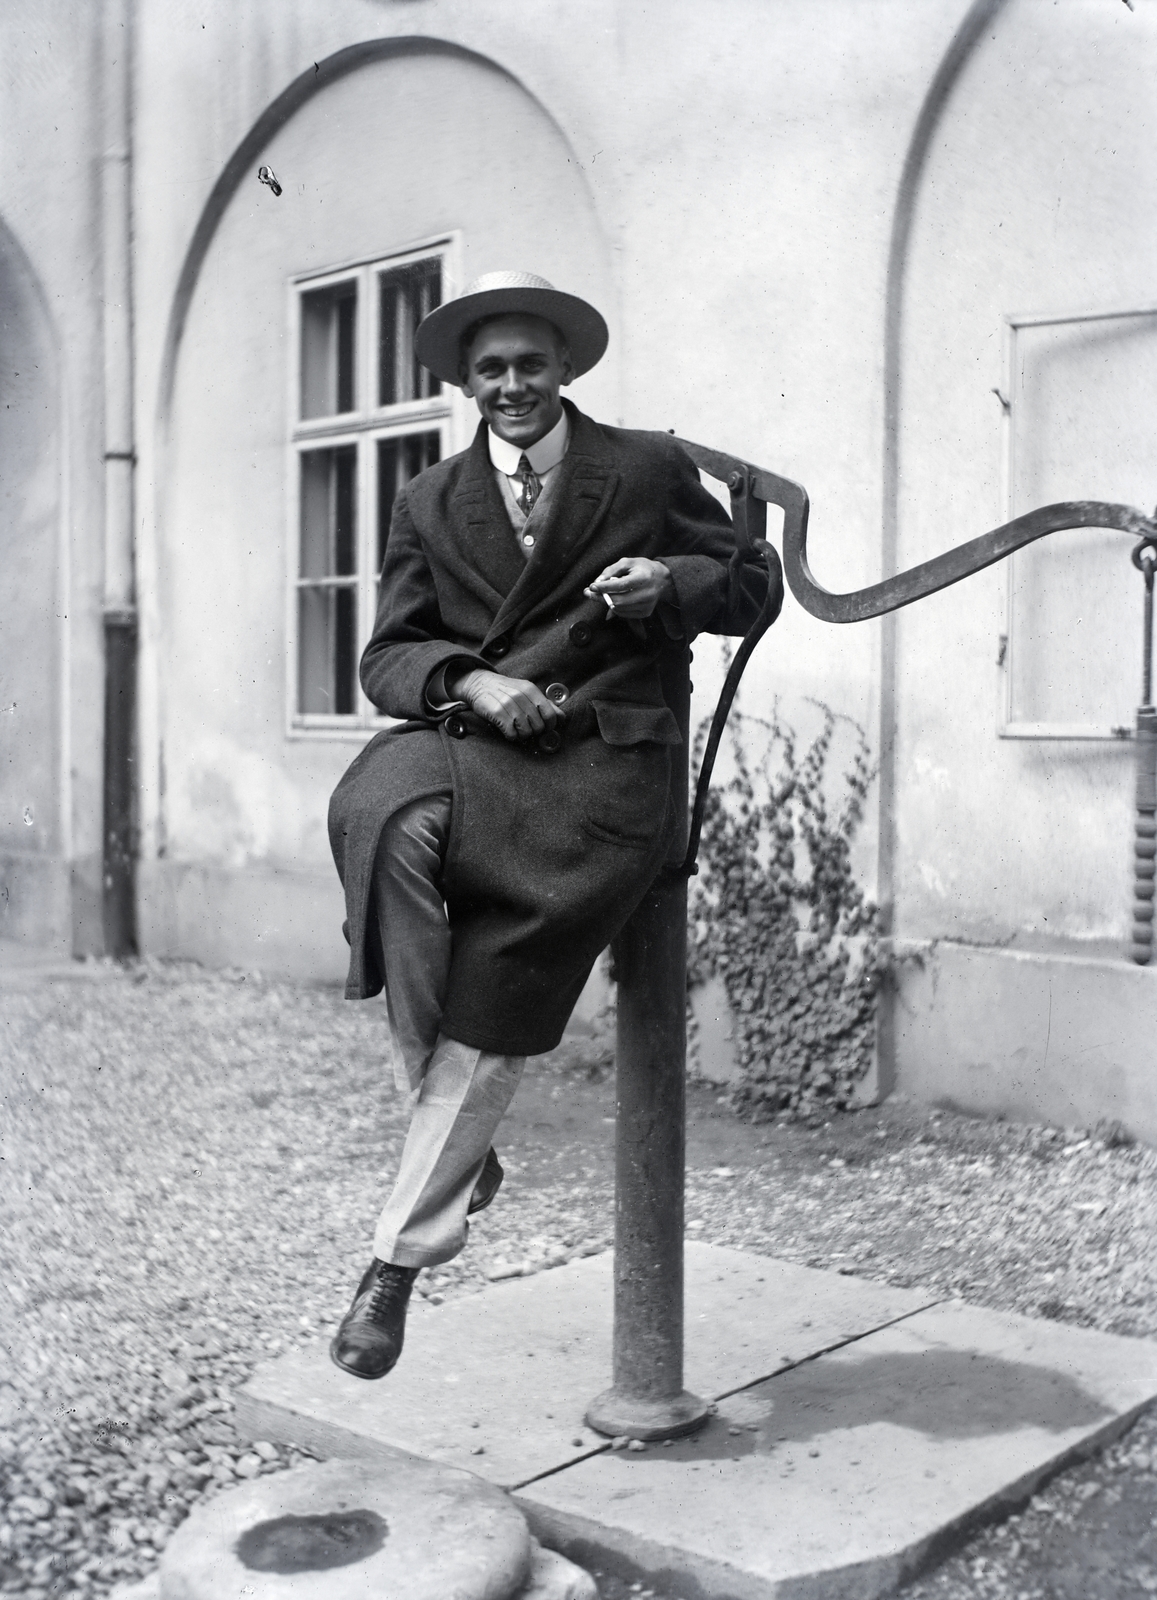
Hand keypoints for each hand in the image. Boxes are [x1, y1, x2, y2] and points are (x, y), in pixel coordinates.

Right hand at [448, 668, 563, 741]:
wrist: (479, 684)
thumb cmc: (506, 690)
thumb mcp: (527, 692)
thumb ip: (545, 704)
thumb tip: (562, 718)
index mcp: (531, 690)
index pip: (550, 715)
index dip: (550, 726)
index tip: (544, 728)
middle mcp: (520, 696)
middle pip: (538, 726)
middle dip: (534, 731)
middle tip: (526, 727)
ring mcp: (508, 704)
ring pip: (526, 732)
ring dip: (522, 735)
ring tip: (516, 728)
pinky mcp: (496, 713)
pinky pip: (512, 734)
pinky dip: (511, 736)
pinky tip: (507, 729)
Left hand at [584, 557, 673, 619]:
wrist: (661, 579)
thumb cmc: (642, 568)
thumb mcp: (628, 562)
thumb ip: (611, 570)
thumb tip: (598, 583)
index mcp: (644, 578)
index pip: (622, 585)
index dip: (605, 587)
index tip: (592, 586)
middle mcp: (647, 593)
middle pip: (619, 600)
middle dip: (601, 597)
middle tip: (589, 592)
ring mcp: (647, 605)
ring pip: (619, 608)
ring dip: (606, 602)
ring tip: (602, 593)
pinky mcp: (645, 613)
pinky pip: (623, 614)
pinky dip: (615, 607)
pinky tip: (614, 599)